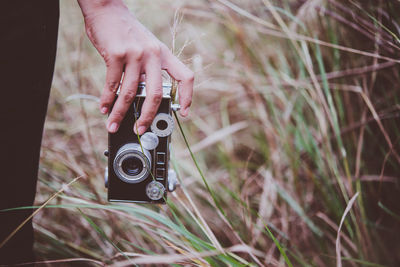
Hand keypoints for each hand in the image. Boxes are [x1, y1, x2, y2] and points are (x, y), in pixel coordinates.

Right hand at [78, 0, 193, 133]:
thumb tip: (143, 98)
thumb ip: (147, 69)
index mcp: (163, 54)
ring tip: (113, 124)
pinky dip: (107, 100)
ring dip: (120, 113)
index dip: (187, 96)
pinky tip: (104, 108)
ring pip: (131, 93)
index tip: (184, 113)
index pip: (185, 76)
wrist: (106, 9)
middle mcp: (153, 54)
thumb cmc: (126, 32)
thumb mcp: (145, 47)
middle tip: (140, 129)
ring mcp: (135, 54)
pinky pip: (112, 85)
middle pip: (156, 94)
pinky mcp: (116, 54)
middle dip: (148, 116)